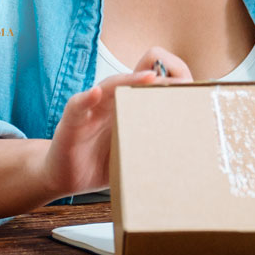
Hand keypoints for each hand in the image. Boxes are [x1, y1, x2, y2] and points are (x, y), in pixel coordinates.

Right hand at [43, 47, 192, 195]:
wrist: (63, 178)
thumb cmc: (100, 164)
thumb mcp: (133, 153)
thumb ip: (154, 147)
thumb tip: (190, 157)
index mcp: (126, 110)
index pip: (147, 88)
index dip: (167, 84)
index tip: (189, 89)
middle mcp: (109, 105)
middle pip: (132, 82)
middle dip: (156, 79)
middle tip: (178, 81)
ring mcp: (90, 111)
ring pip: (108, 88)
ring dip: (127, 80)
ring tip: (149, 77)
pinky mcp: (70, 124)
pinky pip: (77, 106)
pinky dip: (85, 99)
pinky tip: (95, 93)